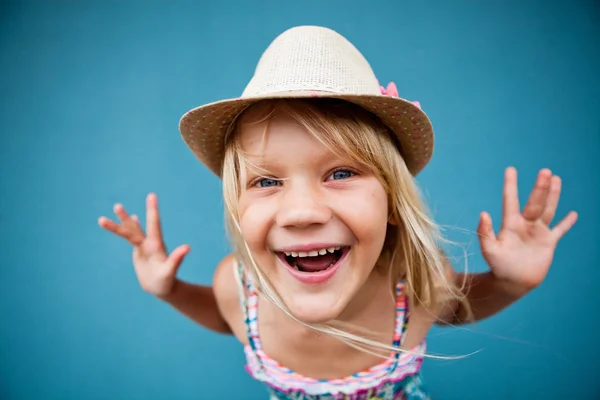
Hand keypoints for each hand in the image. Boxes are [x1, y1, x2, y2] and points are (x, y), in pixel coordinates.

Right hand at [98, 193, 189, 297]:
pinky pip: (133, 237)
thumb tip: (187, 247)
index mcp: (156, 245)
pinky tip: (133, 217)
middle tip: (116, 205)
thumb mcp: (171, 271)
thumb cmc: (167, 281)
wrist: (162, 288)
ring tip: (117, 206)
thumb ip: (177, 258)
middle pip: (135, 228)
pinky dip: (131, 227)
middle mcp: (150, 242)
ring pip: (132, 230)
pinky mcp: (139, 252)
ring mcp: (144, 246)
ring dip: (123, 220)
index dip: (152, 210)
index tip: (151, 195)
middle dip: (125, 219)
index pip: (154, 224)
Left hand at [477, 167, 577, 291]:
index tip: (510, 169)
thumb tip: (483, 213)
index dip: (510, 184)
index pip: (510, 200)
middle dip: (540, 187)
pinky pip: (560, 230)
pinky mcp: (548, 243)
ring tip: (555, 179)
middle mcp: (525, 224)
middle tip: (545, 171)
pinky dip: (567, 223)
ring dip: (553, 196)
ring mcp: (537, 232)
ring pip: (548, 210)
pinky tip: (573, 214)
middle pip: (535, 202)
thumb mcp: (489, 249)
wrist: (512, 282)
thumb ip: (485, 232)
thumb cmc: (498, 266)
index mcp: (510, 224)